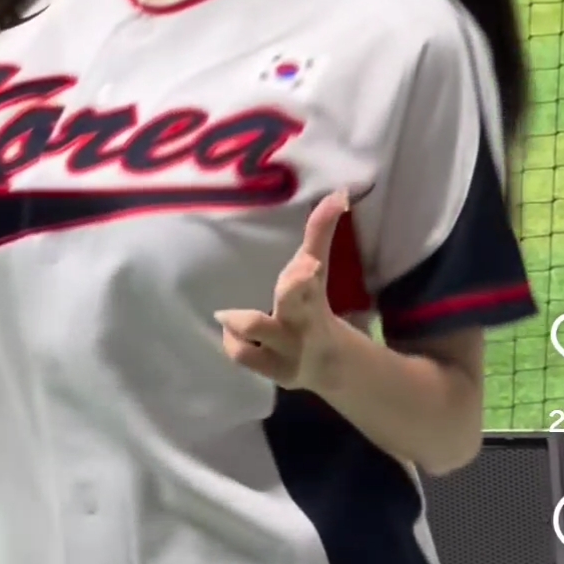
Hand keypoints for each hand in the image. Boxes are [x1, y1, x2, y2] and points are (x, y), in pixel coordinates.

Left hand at [215, 190, 350, 390]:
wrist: (331, 365)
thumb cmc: (314, 308)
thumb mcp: (318, 272)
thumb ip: (320, 233)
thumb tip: (337, 192)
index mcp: (314, 293)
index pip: (313, 267)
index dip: (311, 254)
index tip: (318, 239)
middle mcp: (304, 320)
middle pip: (297, 300)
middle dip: (296, 287)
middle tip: (296, 274)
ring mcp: (289, 348)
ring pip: (263, 331)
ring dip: (244, 323)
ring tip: (226, 314)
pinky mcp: (274, 370)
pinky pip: (244, 355)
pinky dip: (233, 341)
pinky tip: (230, 331)